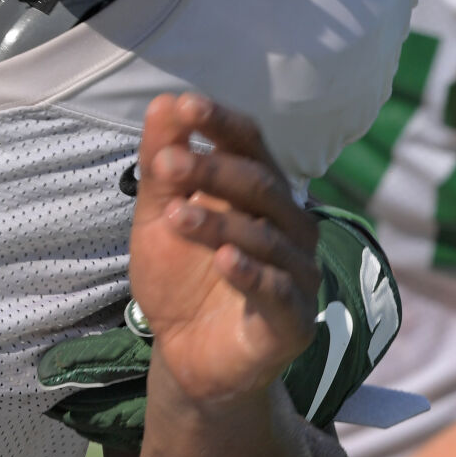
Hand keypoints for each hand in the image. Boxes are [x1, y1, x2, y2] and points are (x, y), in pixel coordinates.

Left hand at [129, 93, 320, 404]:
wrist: (185, 353)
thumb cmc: (179, 276)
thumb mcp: (158, 217)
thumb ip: (161, 166)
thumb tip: (163, 103)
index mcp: (258, 193)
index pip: (250, 145)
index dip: (222, 124)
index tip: (187, 105)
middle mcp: (289, 225)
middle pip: (260, 186)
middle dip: (212, 171)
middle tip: (167, 164)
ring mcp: (297, 272)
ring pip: (267, 236)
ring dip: (219, 222)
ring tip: (176, 214)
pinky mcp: (294, 320)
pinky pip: (279, 291)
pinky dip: (252, 273)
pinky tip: (224, 261)